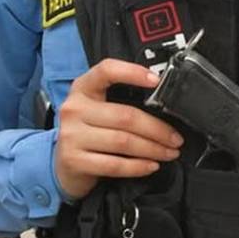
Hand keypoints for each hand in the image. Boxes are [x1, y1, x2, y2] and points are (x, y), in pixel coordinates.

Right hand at [54, 59, 183, 200]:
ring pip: (123, 141)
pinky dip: (138, 166)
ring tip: (168, 152)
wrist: (62, 165)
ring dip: (153, 149)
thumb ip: (121, 101)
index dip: (132, 73)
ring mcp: (72, 135)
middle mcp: (74, 109)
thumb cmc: (88, 133)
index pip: (106, 71)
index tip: (156, 81)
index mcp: (82, 88)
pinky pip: (115, 164)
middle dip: (157, 129)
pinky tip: (151, 165)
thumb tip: (162, 104)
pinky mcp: (75, 160)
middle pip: (125, 116)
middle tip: (176, 138)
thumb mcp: (97, 109)